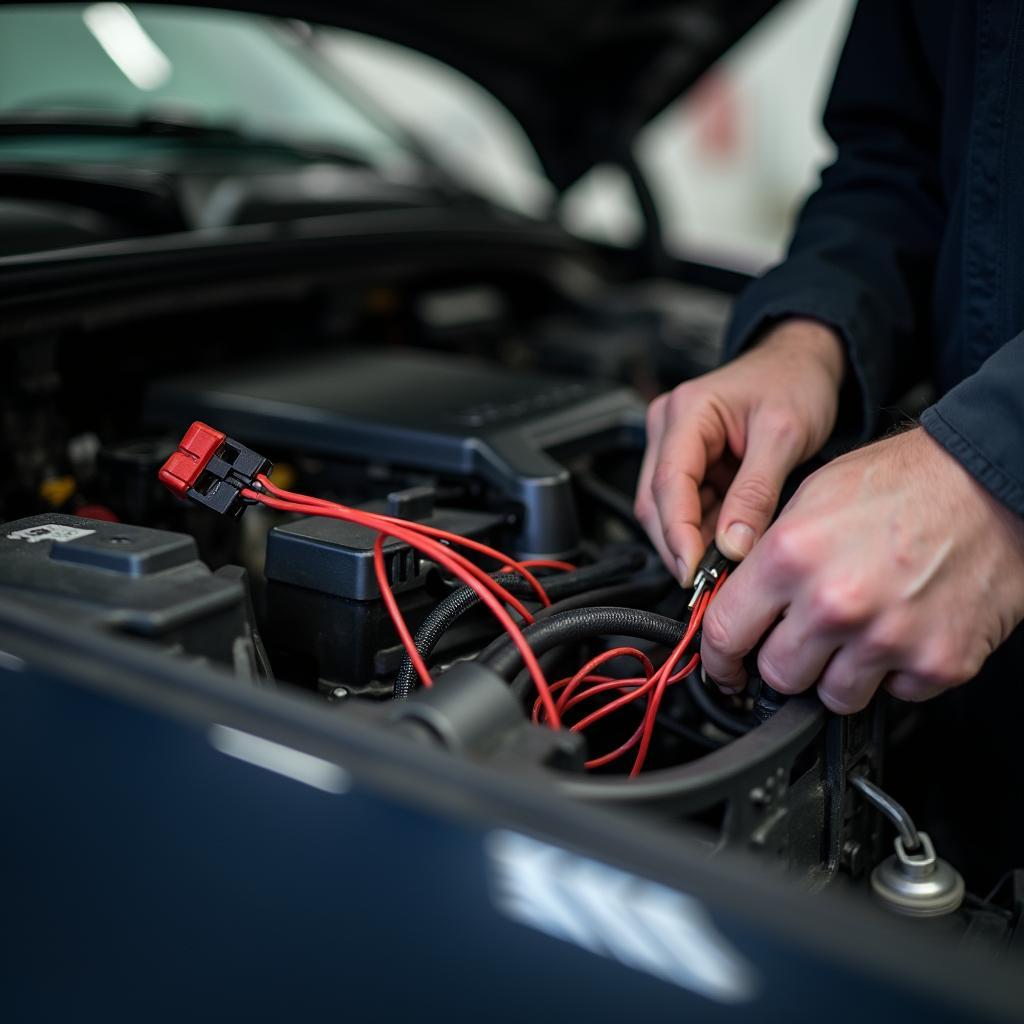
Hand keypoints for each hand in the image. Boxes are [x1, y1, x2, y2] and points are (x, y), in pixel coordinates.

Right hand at [635, 319, 844, 584]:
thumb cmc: (794, 382)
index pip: (668, 483)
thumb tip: (732, 545)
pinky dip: (703, 532)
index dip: (677, 533)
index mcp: (687, 411)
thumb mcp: (784, 436)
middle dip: (680, 545)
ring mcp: (674, 446)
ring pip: (665, 510)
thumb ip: (756, 493)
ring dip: (691, 541)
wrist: (803, 363)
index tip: (694, 571)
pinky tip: (725, 547)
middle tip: (709, 582)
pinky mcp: (689, 463)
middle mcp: (669, 427)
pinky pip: (687, 507)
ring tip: (723, 567)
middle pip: (656, 502)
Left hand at [701, 427, 1023, 711]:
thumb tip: (735, 600)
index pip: (724, 634)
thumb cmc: (907, 481)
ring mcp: (888, 639)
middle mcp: (835, 603)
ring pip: (833, 696)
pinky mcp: (938, 662)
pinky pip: (896, 694)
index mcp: (791, 557)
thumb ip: (767, 556)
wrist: (993, 482)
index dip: (718, 658)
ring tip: (860, 628)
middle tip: (804, 637)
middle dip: (784, 661)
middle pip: (777, 675)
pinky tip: (903, 628)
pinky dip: (895, 671)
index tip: (724, 666)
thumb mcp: (811, 496)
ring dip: (838, 672)